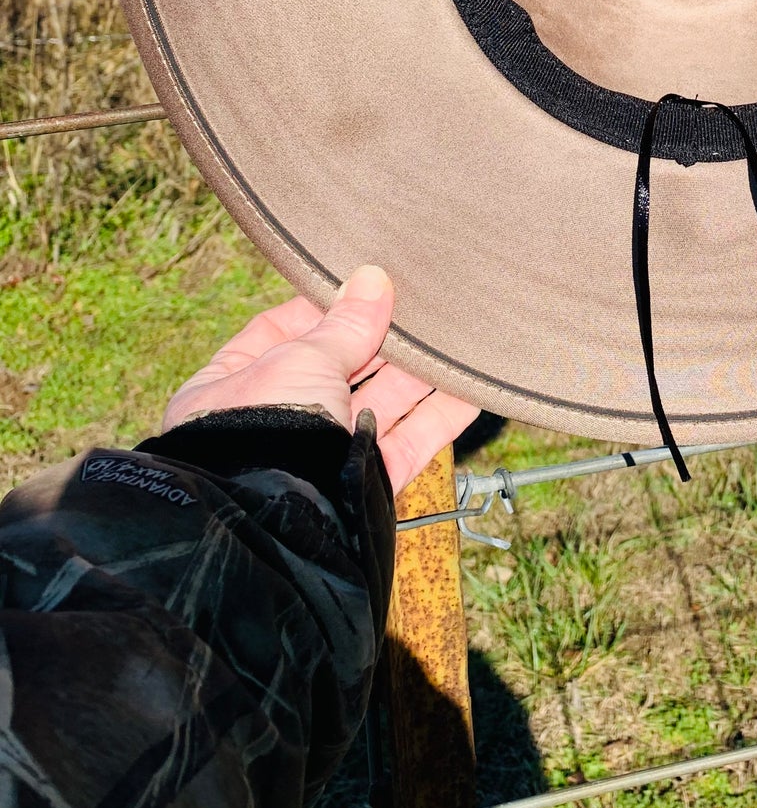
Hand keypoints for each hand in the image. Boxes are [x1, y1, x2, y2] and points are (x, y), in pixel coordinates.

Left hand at [162, 265, 481, 493]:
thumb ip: (345, 324)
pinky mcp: (363, 486)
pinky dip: (441, 417)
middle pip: (338, 368)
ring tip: (455, 337)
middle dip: (379, 339)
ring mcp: (322, 455)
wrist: (275, 527)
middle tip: (419, 305)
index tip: (360, 285)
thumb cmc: (262, 432)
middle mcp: (277, 422)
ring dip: (418, 373)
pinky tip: (471, 389)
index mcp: (234, 387)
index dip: (320, 308)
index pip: (278, 332)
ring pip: (380, 404)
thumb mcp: (301, 360)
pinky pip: (408, 443)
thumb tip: (373, 280)